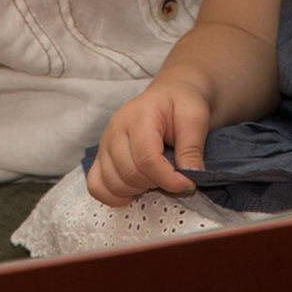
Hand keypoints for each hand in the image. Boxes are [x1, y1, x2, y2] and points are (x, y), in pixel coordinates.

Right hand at [87, 77, 210, 206]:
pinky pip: (96, 185)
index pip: (147, 158)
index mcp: (139, 116)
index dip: (168, 179)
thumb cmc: (183, 104)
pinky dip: (113, 196)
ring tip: (157, 179)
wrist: (170, 95)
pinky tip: (134, 192)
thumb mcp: (195, 119)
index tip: (188, 185)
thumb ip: (192, 149)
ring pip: (113, 183)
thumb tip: (190, 180)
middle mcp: (115, 129)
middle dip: (156, 184)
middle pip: (129, 174)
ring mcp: (104, 143)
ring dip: (138, 190)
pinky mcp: (101, 156)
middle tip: (174, 177)